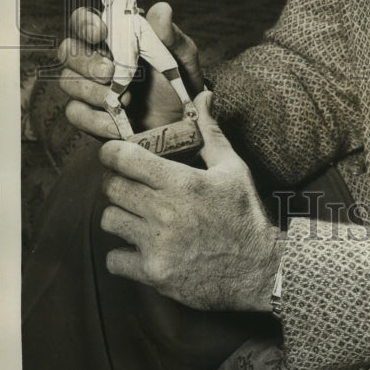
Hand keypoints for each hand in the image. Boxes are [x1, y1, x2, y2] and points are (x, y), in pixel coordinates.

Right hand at [58, 2, 202, 137]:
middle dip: (86, 61)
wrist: (183, 119)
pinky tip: (116, 124)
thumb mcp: (181, 56)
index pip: (84, 20)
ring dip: (93, 92)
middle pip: (68, 50)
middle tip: (109, 72)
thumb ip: (169, 35)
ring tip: (125, 101)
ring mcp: (88, 86)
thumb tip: (162, 10)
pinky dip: (94, 119)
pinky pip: (75, 112)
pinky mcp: (89, 114)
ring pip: (68, 81)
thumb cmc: (179, 80)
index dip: (85, 23)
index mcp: (114, 36)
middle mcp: (95, 58)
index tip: (100, 32)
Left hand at [99, 91, 282, 311]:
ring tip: (139, 215)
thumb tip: (204, 95)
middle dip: (117, 182)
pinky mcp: (153, 273)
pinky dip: (124, 253)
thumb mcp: (233, 168)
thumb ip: (210, 132)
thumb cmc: (244, 213)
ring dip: (121, 215)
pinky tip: (143, 246)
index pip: (124, 159)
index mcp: (181, 182)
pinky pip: (115, 258)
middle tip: (131, 185)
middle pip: (111, 188)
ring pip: (109, 220)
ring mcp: (156, 245)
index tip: (113, 154)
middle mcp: (164, 212)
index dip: (111, 153)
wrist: (259, 268)